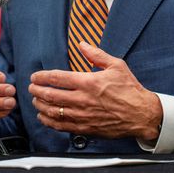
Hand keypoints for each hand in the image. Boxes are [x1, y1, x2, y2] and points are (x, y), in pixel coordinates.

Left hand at [28, 42, 162, 140]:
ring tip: (35, 100)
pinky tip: (43, 117)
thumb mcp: (116, 65)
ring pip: (52, 111)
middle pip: (50, 95)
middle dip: (36, 90)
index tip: (35, 76)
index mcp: (88, 82)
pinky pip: (60, 126)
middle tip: (31, 88)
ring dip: (40, 105)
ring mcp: (82, 115)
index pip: (57, 78)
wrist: (141, 114)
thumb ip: (97, 54)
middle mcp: (82, 99)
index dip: (42, 77)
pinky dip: (48, 121)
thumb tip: (83, 44)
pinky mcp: (84, 128)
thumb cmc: (130, 90)